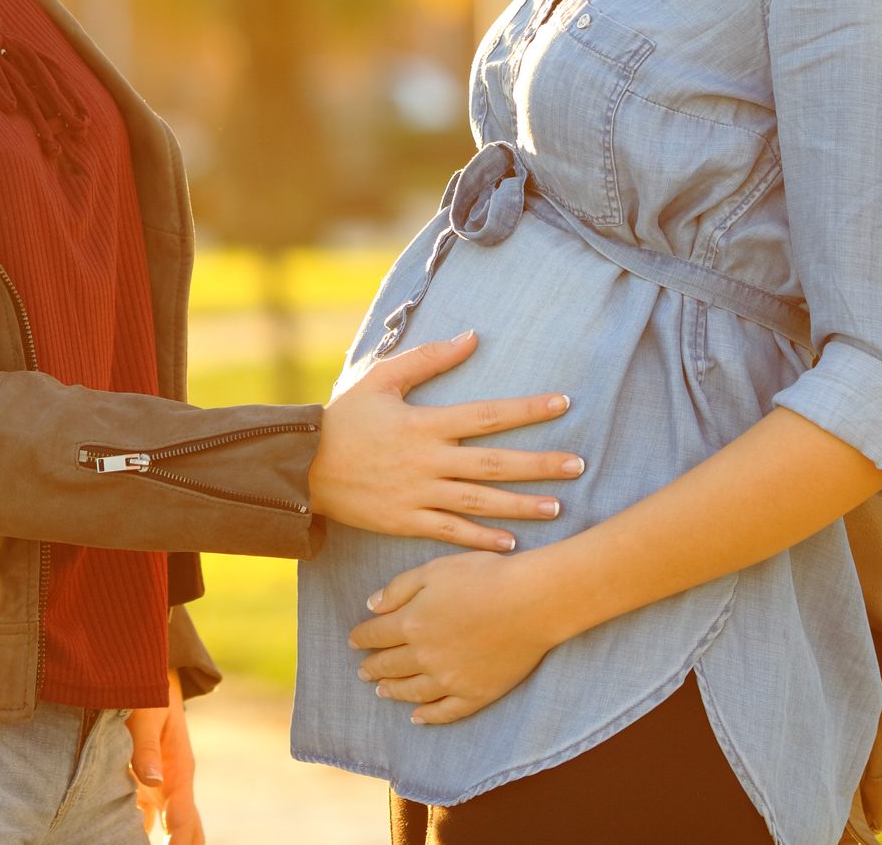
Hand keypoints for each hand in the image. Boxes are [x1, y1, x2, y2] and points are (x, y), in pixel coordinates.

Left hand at [126, 671, 202, 843]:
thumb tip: (153, 781)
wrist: (150, 671)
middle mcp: (174, 782)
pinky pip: (147, 817)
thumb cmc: (148, 689)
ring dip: (163, 843)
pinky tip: (121, 839)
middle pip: (188, 829)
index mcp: (180, 768)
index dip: (178, 839)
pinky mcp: (145, 783)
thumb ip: (146, 747)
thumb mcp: (147, 713)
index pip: (184, 816)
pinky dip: (141, 832)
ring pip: (169, 827)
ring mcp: (161, 785)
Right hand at [309, 329, 582, 552]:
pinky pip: (450, 533)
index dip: (527, 409)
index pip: (487, 415)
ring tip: (557, 506)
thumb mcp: (381, 379)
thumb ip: (427, 359)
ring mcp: (418, 495)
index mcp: (425, 424)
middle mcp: (428, 461)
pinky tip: (511, 545)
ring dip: (521, 505)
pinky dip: (481, 540)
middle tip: (579, 465)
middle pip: (494, 463)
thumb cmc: (344, 418)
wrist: (302, 467)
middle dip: (539, 465)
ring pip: (480, 503)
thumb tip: (472, 336)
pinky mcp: (406, 521)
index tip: (563, 404)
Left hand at [350, 548, 569, 724]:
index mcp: (411, 622)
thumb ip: (399, 589)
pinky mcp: (475, 694)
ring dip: (393, 692)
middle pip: (390, 665)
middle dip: (373, 667)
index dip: (361, 637)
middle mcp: (425, 656)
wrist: (532, 602)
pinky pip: (445, 712)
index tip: (353, 640)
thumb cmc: (485, 576)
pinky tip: (418, 717)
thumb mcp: (434, 570)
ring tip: (382, 692)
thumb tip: (371, 606)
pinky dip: (428, 717)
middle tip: (363, 671)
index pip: (376, 634)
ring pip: (412, 691)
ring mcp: (450, 679)